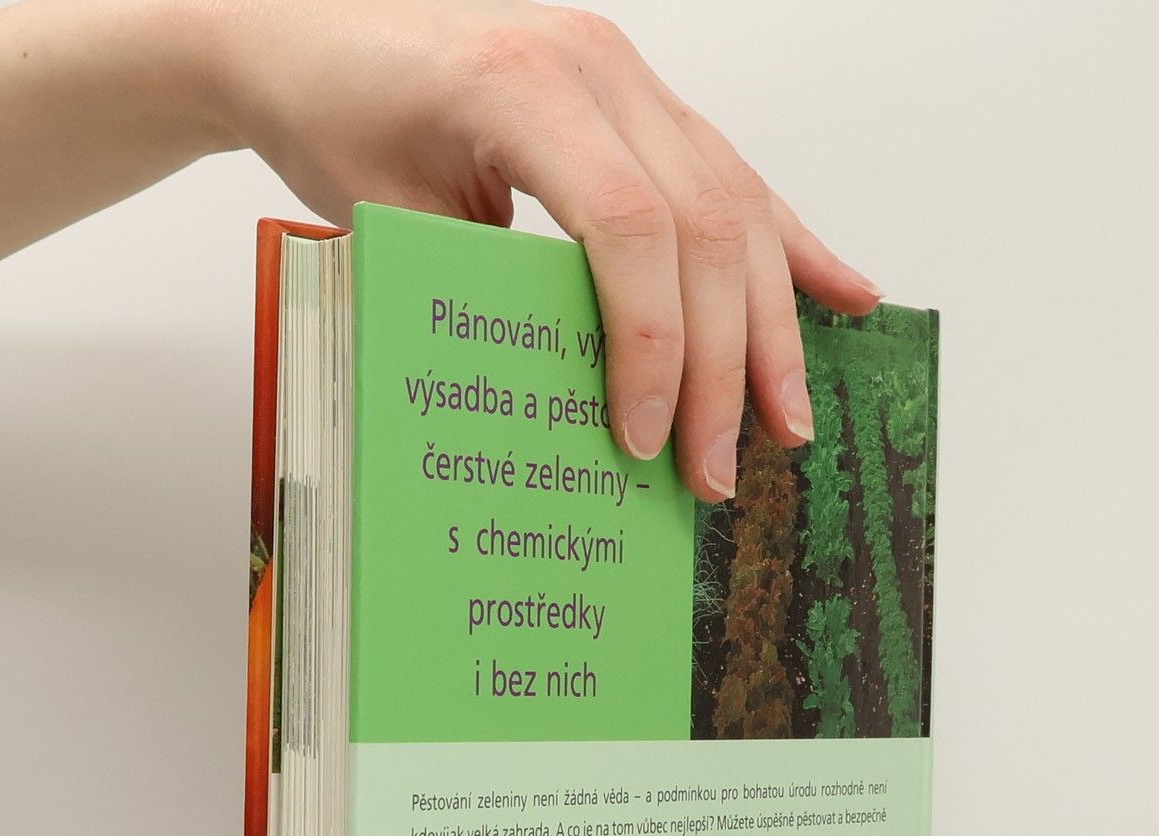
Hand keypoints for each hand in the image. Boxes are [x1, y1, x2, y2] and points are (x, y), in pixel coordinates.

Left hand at [190, 0, 882, 499]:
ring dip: (772, 325)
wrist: (310, 31)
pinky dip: (792, 247)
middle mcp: (597, 67)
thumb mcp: (385, 219)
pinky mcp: (647, 103)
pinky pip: (737, 177)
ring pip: (739, 205)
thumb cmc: (337, 116)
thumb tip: (565, 413)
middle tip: (716, 469)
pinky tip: (847, 295)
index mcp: (523, 85)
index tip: (646, 438)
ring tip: (789, 422)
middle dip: (723, 363)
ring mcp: (632, 78)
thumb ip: (478, 297)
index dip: (651, 343)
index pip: (625, 226)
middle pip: (704, 224)